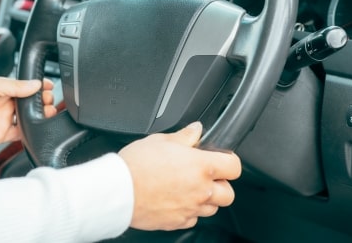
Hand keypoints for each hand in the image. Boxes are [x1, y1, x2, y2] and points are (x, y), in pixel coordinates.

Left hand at [0, 75, 55, 145]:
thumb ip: (16, 86)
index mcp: (5, 88)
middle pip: (32, 104)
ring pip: (29, 119)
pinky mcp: (1, 134)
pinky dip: (30, 133)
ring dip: (40, 116)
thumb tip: (36, 84)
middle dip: (44, 102)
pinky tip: (36, 128)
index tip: (50, 87)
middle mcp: (6, 104)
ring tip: (48, 113)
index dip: (40, 87)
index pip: (28, 87)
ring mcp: (4, 119)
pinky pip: (20, 135)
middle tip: (49, 101)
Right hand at [118, 122, 241, 230]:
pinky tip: (176, 199)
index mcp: (201, 166)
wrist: (117, 191)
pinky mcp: (177, 222)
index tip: (221, 158)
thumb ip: (184, 136)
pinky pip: (193, 219)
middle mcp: (200, 190)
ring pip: (213, 208)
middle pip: (229, 193)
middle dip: (221, 184)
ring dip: (206, 199)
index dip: (229, 160)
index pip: (234, 166)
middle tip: (206, 175)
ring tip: (189, 187)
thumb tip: (196, 130)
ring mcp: (190, 208)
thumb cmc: (136, 165)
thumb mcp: (160, 140)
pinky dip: (189, 211)